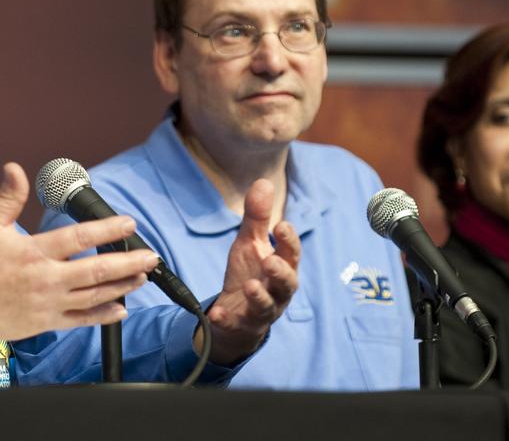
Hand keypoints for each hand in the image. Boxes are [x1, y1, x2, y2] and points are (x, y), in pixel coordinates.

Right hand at [0, 162, 159, 355]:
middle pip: (96, 271)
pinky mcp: (47, 322)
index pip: (78, 238)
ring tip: (143, 277)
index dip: (107, 230)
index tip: (128, 223)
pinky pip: (82, 320)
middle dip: (128, 263)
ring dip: (123, 286)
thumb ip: (8, 198)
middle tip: (151, 256)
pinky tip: (121, 309)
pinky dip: (104, 315)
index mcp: (34, 252)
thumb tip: (15, 168)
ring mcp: (49, 303)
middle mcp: (46, 279)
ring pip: (94, 296)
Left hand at [203, 179, 300, 364]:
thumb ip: (258, 218)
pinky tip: (217, 314)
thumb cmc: (249, 273)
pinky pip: (236, 325)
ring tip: (249, 286)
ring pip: (266, 307)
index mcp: (282, 267)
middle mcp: (277, 291)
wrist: (236, 315)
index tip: (281, 225)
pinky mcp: (242, 326)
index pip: (291, 253)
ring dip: (259, 297)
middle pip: (287, 283)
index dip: (289, 240)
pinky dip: (227, 320)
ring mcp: (261, 311)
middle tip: (270, 261)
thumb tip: (264, 182)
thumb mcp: (250, 244)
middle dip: (280, 273)